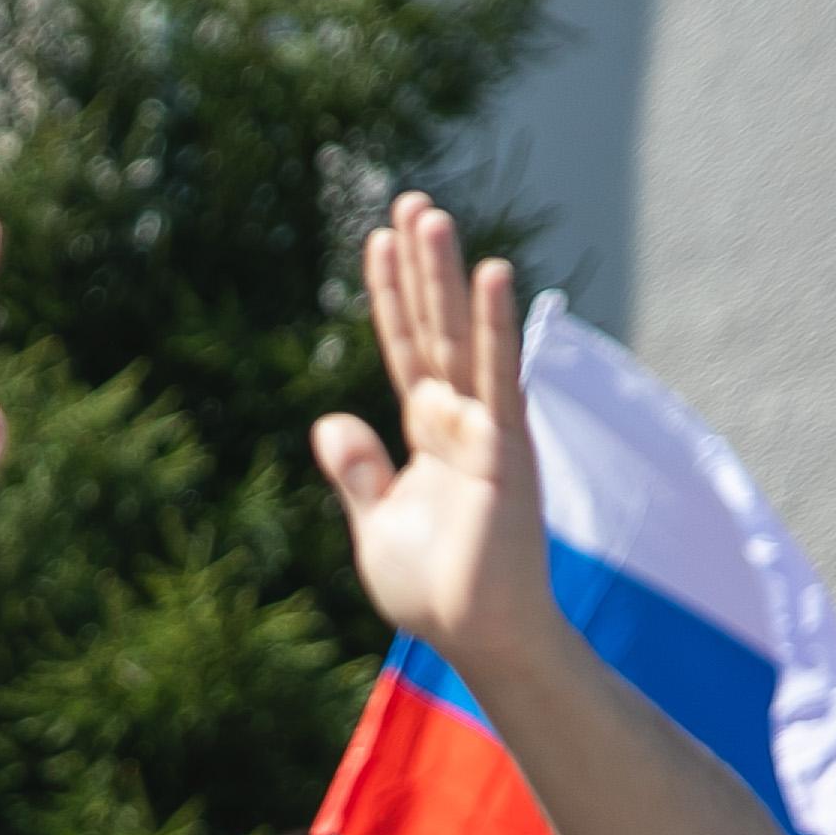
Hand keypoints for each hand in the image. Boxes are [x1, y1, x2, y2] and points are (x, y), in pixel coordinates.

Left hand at [313, 191, 564, 670]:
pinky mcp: (506, 445)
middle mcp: (459, 418)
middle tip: (410, 200)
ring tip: (430, 214)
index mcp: (427, 433)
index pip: (405, 348)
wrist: (475, 634)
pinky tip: (492, 273)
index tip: (377, 240)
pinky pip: (498, 374)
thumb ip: (357, 471)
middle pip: (433, 326)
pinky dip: (494, 324)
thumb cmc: (433, 587)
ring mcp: (485, 427)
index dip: (391, 296)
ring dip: (447, 275)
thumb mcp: (376, 523)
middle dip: (420, 266)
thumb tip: (330, 421)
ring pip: (460, 336)